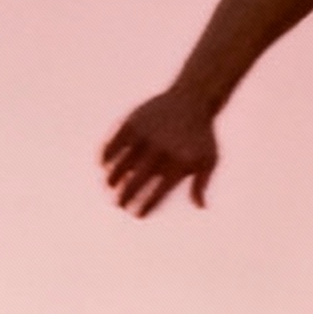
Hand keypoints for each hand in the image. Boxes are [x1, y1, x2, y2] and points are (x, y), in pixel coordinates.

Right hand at [100, 86, 220, 216]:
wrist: (192, 99)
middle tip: (119, 205)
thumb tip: (200, 207)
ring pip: (122, 163)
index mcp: (179, 163)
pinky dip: (106, 155)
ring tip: (110, 187)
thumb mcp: (209, 158)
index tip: (137, 214)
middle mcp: (160, 150)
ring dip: (112, 178)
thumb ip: (202, 183)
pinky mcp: (133, 122)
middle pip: (136, 181)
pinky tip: (103, 165)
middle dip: (125, 196)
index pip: (157, 192)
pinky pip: (114, 143)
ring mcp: (145, 135)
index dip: (145, 205)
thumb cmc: (201, 135)